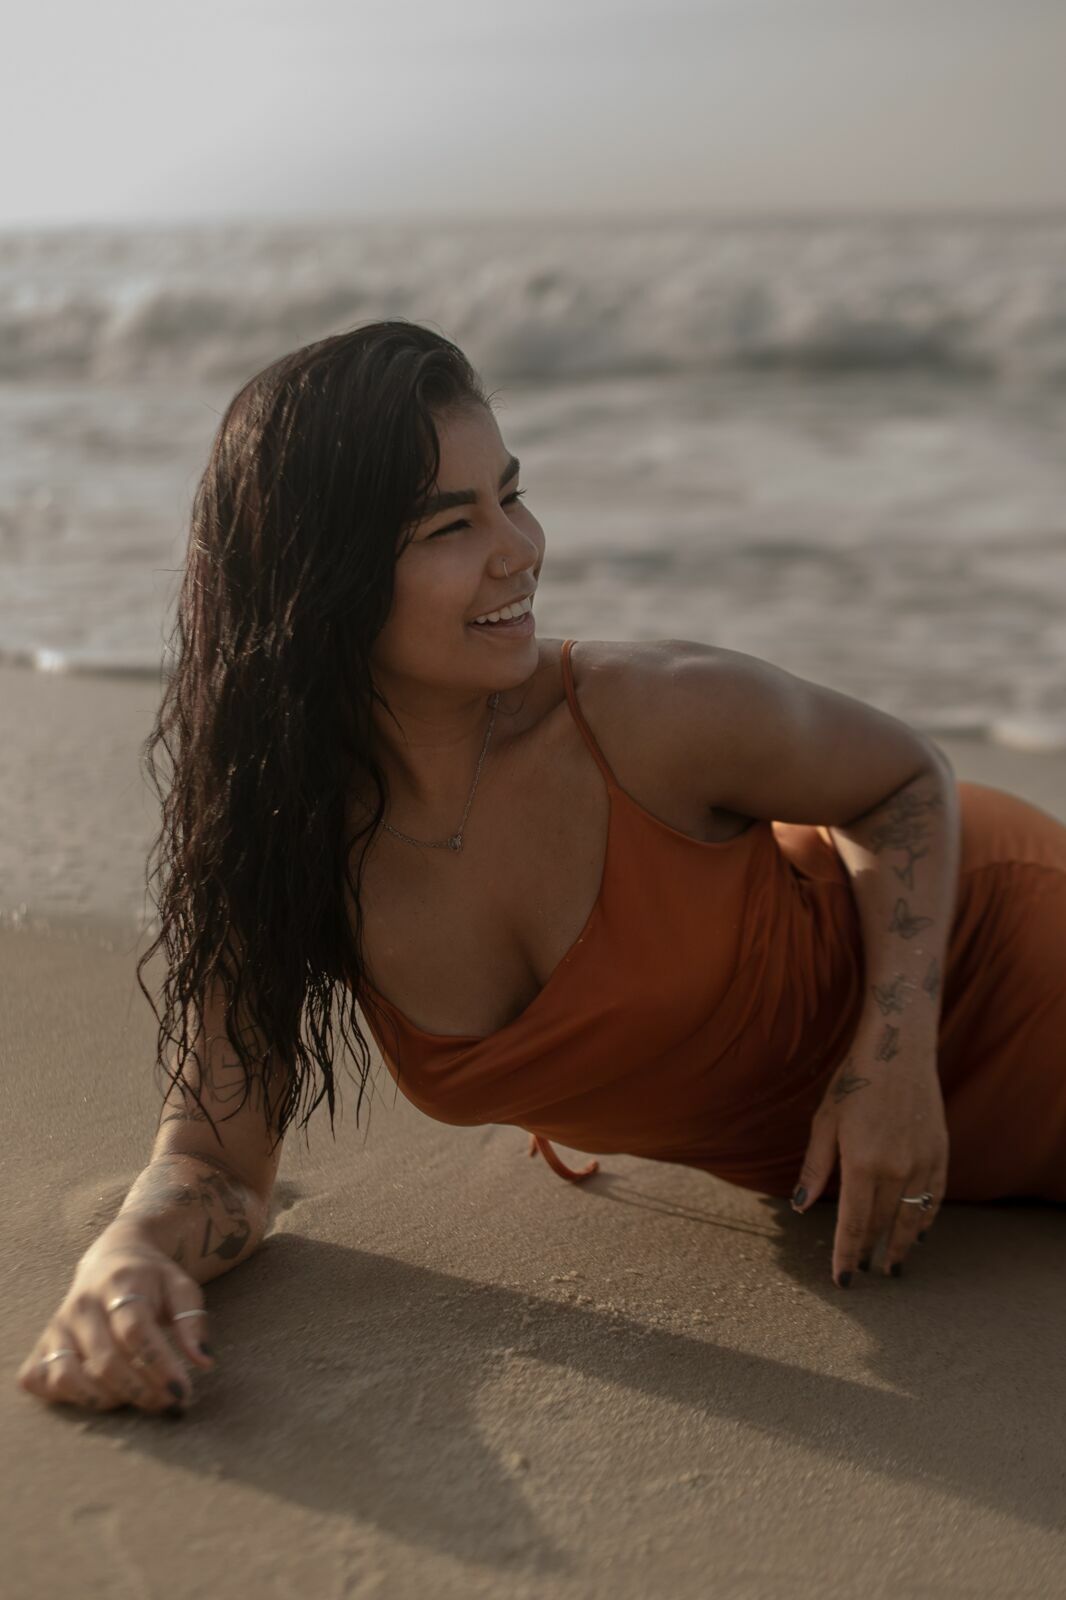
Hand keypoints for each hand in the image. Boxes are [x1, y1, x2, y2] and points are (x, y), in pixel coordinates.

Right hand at [15, 1233, 216, 1414]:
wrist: (113, 1255)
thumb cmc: (153, 1278)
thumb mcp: (182, 1286)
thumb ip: (192, 1321)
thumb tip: (204, 1362)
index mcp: (120, 1284)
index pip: (135, 1332)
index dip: (159, 1367)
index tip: (183, 1393)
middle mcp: (82, 1305)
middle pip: (105, 1361)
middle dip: (140, 1391)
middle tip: (168, 1404)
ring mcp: (57, 1326)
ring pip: (67, 1376)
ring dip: (104, 1399)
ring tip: (135, 1398)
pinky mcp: (42, 1343)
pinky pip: (40, 1380)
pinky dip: (65, 1396)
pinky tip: (97, 1394)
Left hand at [790, 1040, 949, 1285]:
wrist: (899, 1049)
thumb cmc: (854, 1081)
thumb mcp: (825, 1122)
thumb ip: (815, 1168)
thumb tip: (800, 1206)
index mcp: (863, 1163)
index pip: (854, 1225)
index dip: (847, 1255)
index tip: (843, 1279)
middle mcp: (897, 1169)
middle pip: (883, 1224)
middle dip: (871, 1251)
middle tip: (864, 1273)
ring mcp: (923, 1162)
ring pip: (912, 1217)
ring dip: (901, 1244)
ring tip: (893, 1265)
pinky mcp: (940, 1153)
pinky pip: (934, 1198)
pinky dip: (926, 1219)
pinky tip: (919, 1233)